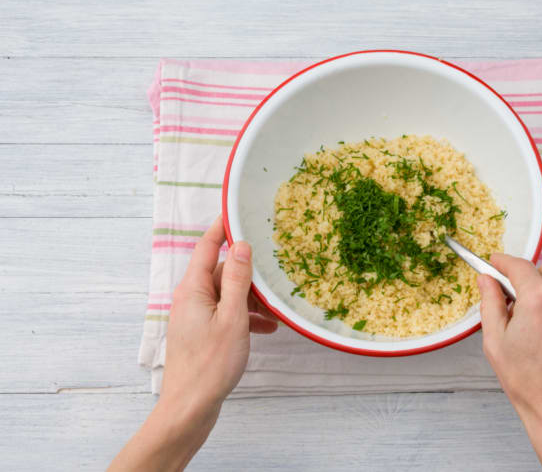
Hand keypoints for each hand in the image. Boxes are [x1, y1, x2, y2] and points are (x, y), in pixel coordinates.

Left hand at [161, 215, 276, 414]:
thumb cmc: (210, 364)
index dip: (222, 227)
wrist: (191, 407)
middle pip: (223, 272)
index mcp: (193, 289)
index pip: (207, 246)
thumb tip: (240, 246)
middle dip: (250, 277)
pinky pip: (227, 314)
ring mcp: (196, 316)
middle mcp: (192, 298)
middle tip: (275, 283)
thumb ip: (238, 280)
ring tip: (274, 315)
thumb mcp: (232, 317)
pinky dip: (246, 318)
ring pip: (228, 295)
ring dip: (252, 301)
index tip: (238, 211)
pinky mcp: (203, 333)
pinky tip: (266, 329)